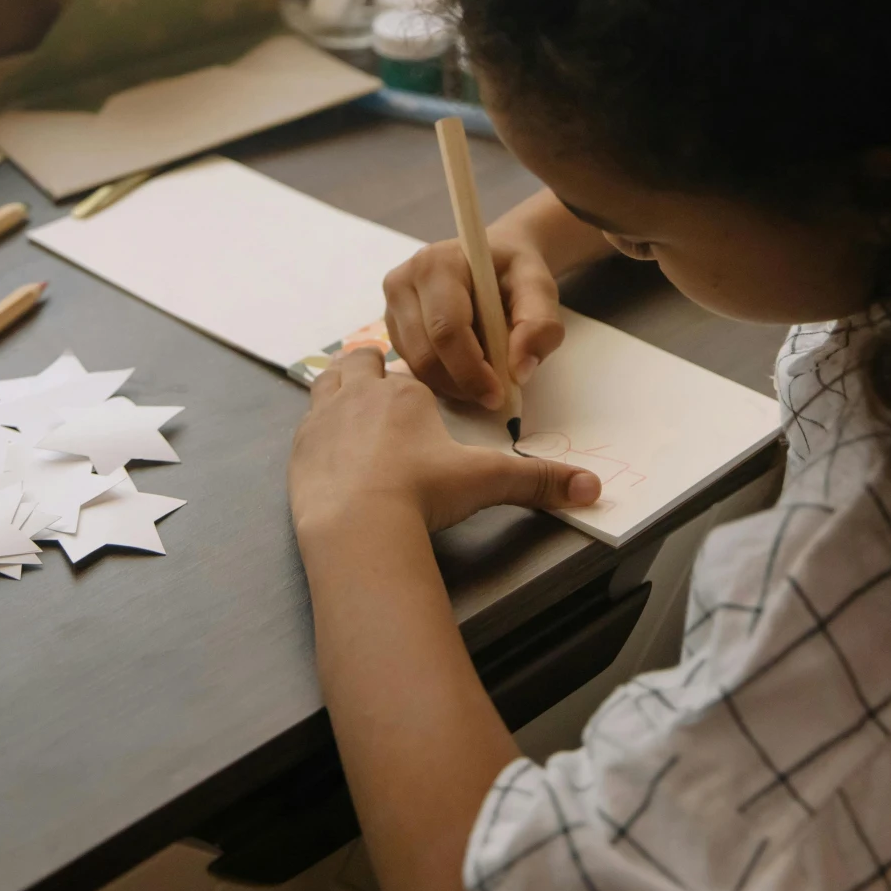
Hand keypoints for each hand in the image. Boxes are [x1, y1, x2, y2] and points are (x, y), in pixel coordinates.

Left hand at [289, 346, 600, 542]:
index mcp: (405, 395)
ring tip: (355, 419)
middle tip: (385, 404)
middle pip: (361, 363)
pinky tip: (333, 458)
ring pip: (327, 382)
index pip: (409, 374)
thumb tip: (592, 489)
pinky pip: (306, 426)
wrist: (359, 527)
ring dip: (340, 392)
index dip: (414, 389)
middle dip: (371, 374)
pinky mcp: (299, 449)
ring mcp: (323, 419)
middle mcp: (361, 395)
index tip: (422, 411)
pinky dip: (318, 434)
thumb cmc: (422, 494)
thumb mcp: (485, 482)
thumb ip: (537, 481)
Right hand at [383, 237, 564, 408]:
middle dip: (462, 383)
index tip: (498, 395)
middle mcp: (403, 282)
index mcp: (437, 264)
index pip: (446, 329)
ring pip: (416, 366)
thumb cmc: (514, 272)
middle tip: (494, 394)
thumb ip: (539, 325)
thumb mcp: (540, 289)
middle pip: (425, 354)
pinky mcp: (392, 327)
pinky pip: (412, 367)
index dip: (471, 370)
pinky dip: (441, 379)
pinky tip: (465, 368)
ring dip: (452, 384)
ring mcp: (392, 306)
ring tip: (484, 375)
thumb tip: (519, 371)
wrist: (494, 259)